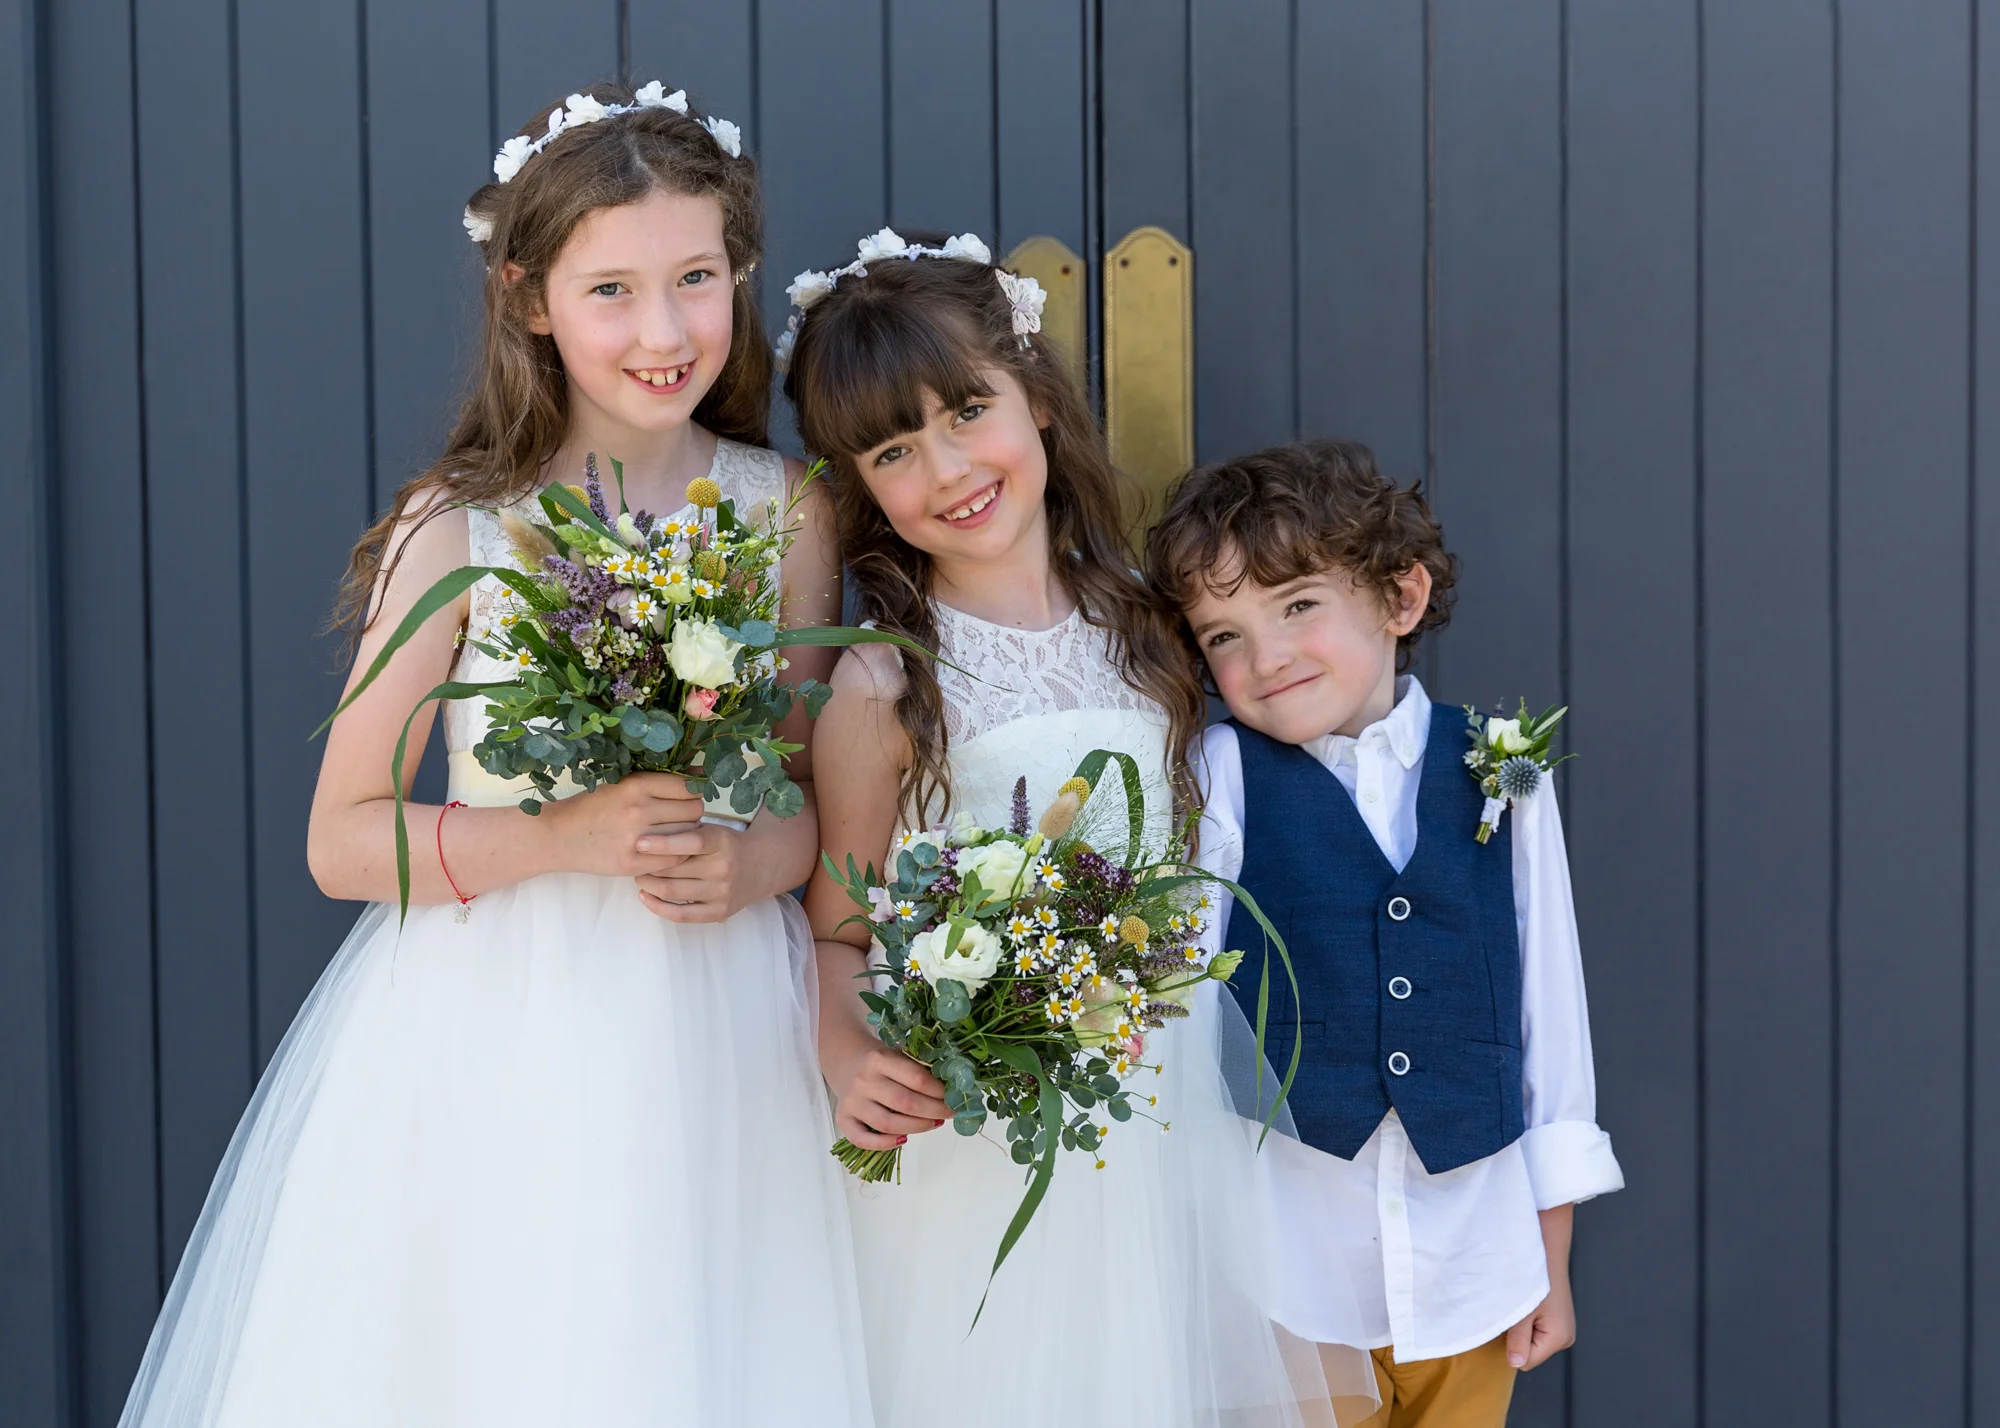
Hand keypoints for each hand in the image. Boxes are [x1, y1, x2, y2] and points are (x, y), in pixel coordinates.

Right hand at [542, 772, 703, 878]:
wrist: (557, 836)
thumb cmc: (592, 806)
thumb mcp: (622, 784)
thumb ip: (659, 779)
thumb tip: (701, 774)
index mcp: (635, 785)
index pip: (687, 787)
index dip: (691, 792)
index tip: (684, 797)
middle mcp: (638, 810)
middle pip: (693, 811)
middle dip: (691, 813)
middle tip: (679, 817)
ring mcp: (636, 839)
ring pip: (688, 836)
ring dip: (687, 834)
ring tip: (672, 833)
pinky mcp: (633, 863)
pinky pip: (675, 859)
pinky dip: (676, 854)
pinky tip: (665, 850)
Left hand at [633, 822, 750, 922]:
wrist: (760, 867)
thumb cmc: (726, 844)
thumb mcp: (713, 830)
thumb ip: (686, 830)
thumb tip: (645, 830)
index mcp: (722, 841)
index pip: (691, 843)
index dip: (663, 843)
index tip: (639, 842)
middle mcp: (724, 868)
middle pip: (674, 869)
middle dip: (646, 865)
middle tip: (633, 860)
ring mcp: (722, 892)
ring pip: (672, 891)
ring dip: (647, 884)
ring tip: (639, 876)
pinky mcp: (719, 912)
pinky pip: (681, 915)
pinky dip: (657, 907)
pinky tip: (645, 896)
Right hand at [830, 1048, 950, 1149]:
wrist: (845, 1059)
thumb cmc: (880, 1061)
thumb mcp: (897, 1054)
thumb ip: (918, 1070)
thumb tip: (952, 1092)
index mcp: (879, 1059)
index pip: (917, 1079)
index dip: (940, 1092)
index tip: (954, 1098)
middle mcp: (863, 1080)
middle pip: (906, 1103)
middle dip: (934, 1111)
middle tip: (950, 1114)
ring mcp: (851, 1101)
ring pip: (888, 1124)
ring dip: (917, 1127)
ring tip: (934, 1123)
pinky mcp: (842, 1119)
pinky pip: (863, 1140)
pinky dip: (884, 1144)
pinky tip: (904, 1139)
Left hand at [1507, 1202, 1576, 1369]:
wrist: (1546, 1250)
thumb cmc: (1536, 1277)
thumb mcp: (1522, 1311)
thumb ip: (1517, 1340)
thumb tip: (1515, 1363)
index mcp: (1558, 1338)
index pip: (1527, 1362)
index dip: (1512, 1348)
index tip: (1506, 1326)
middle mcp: (1565, 1337)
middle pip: (1531, 1353)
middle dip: (1517, 1339)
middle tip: (1514, 1314)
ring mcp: (1563, 1329)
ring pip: (1533, 1342)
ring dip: (1521, 1329)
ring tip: (1521, 1308)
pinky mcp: (1558, 1320)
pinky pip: (1537, 1331)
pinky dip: (1528, 1322)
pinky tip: (1527, 1306)